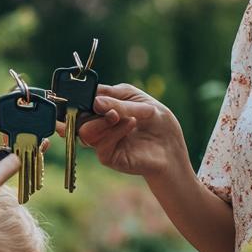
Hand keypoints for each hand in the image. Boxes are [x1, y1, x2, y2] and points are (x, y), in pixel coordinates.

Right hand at [74, 83, 189, 179]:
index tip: (87, 95)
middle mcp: (100, 123)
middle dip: (91, 110)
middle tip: (112, 108)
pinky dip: (115, 132)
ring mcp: (103, 140)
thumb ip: (119, 103)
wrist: (172, 149)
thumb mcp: (143, 105)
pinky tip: (131, 125)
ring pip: (85, 132)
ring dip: (102, 122)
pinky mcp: (109, 157)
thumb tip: (95, 102)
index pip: (85, 98)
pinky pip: (101, 145)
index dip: (83, 96)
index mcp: (107, 104)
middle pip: (79, 116)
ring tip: (122, 117)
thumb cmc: (159, 123)